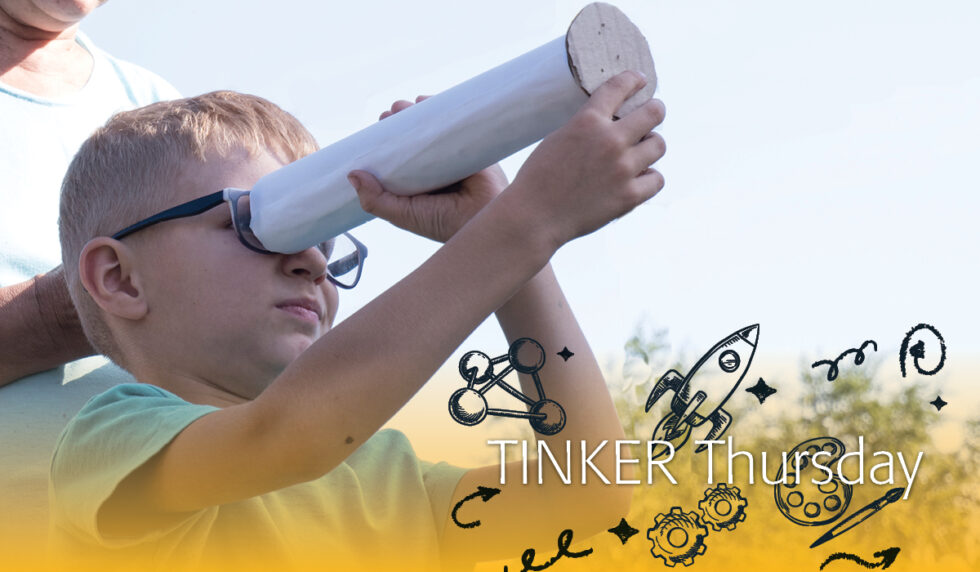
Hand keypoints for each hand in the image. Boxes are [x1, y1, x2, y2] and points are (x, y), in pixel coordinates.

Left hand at [350, 96, 508, 242]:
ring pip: (433, 128)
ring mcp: (454, 155)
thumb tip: (352, 175)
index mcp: (419, 185)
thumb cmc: (443, 223)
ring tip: (403, 106)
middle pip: (415, 138)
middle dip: (399, 123)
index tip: (374, 131)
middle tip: (388, 114)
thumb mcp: (402, 214)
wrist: (483, 220)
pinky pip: (455, 122)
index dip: (385, 143)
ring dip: (417, 112)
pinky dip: (441, 109)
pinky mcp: (471, 145)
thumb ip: (376, 200)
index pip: (399, 158)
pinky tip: (426, 101)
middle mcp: (436, 168)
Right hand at [508, 71, 665, 247]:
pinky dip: (649, 178)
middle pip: (654, 113)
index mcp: (587, 121)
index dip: (632, 80)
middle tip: (653, 114)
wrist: (534, 217)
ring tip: (641, 152)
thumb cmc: (539, 178)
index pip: (619, 86)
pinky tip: (639, 179)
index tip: (639, 80)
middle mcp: (610, 141)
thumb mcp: (558, 138)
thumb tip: (615, 122)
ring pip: (658, 145)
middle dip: (654, 111)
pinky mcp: (629, 196)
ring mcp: (623, 169)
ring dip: (651, 146)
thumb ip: (588, 128)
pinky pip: (657, 179)